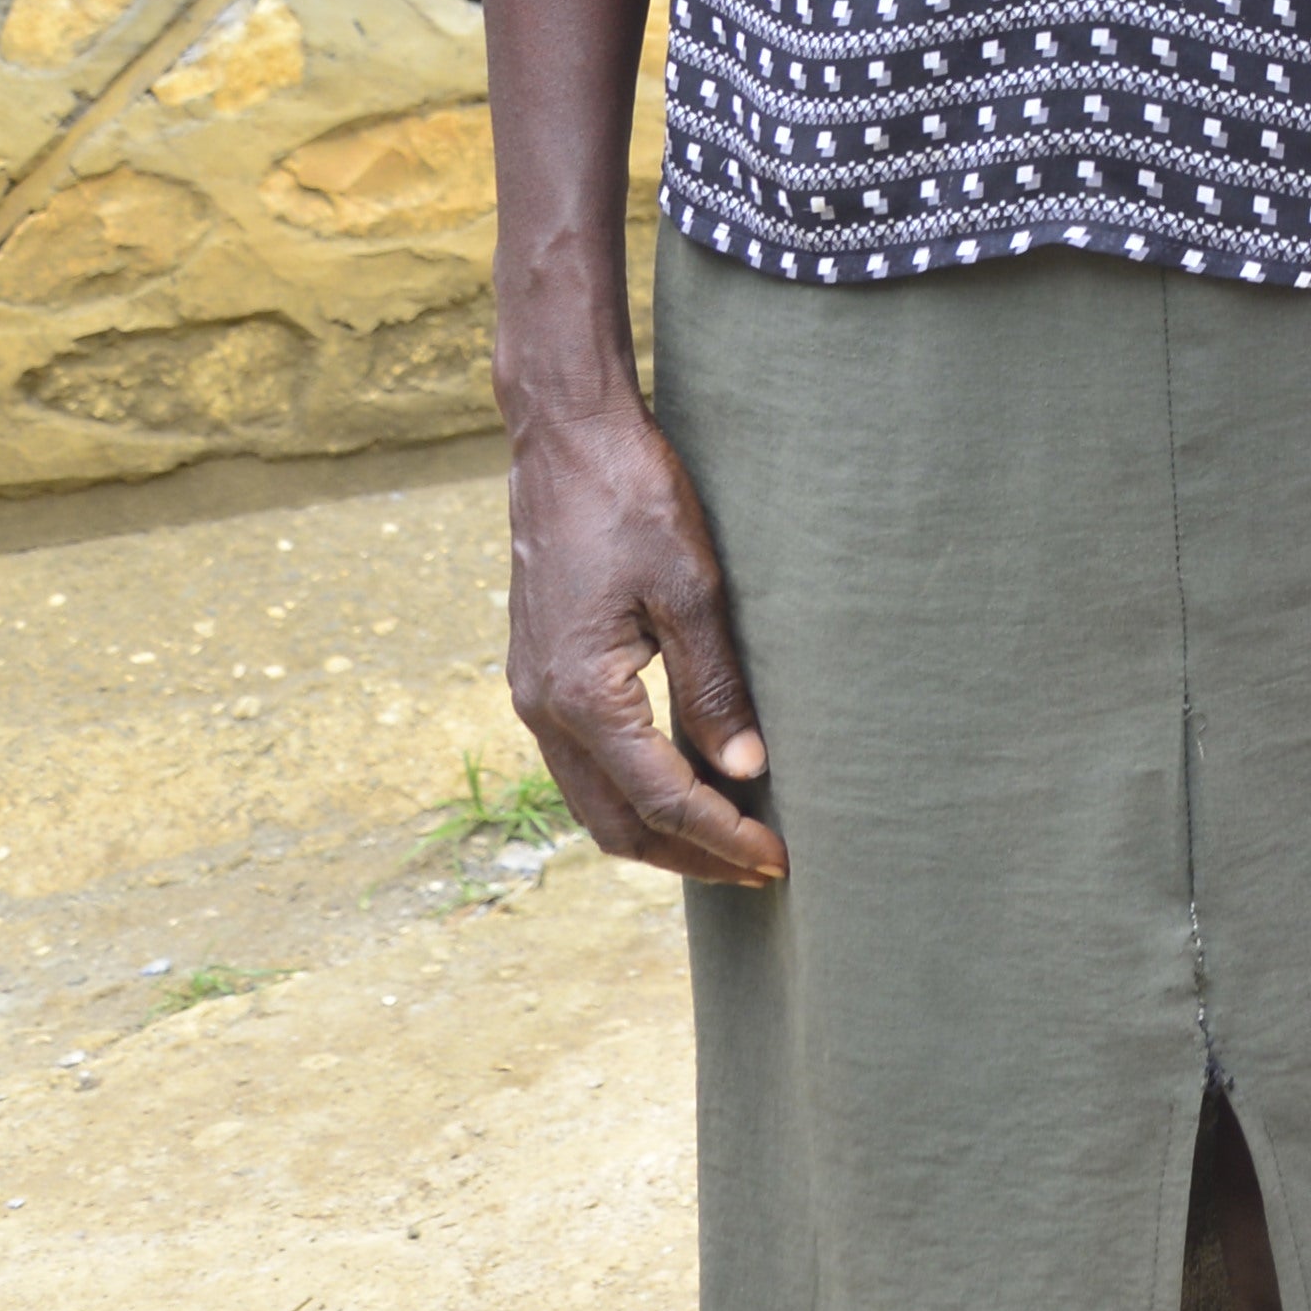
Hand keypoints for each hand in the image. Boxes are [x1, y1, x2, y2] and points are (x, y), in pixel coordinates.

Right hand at [504, 388, 784, 883]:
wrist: (565, 443)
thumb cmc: (633, 501)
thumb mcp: (690, 588)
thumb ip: (714, 686)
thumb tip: (745, 771)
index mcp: (582, 697)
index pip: (661, 799)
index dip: (722, 837)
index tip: (778, 858)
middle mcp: (543, 711)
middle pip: (616, 824)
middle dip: (689, 856)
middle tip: (759, 867)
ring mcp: (532, 696)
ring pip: (593, 801)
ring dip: (659, 829)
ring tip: (728, 838)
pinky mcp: (537, 675)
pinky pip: (583, 764)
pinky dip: (632, 790)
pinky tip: (682, 779)